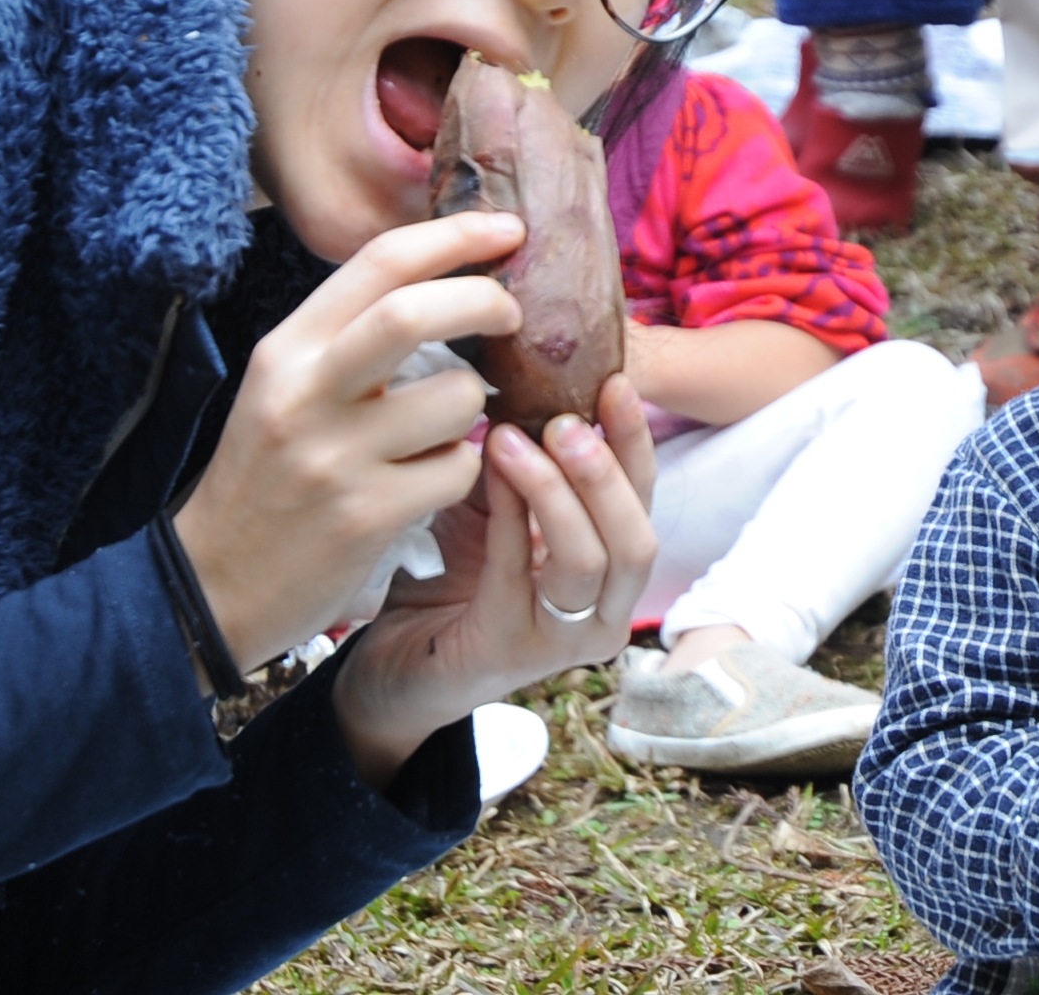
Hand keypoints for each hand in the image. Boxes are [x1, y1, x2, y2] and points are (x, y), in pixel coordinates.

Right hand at [172, 211, 520, 671]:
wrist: (211, 584)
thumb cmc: (267, 476)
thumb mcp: (288, 388)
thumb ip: (353, 335)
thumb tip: (449, 278)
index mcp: (287, 349)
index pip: (379, 262)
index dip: (456, 235)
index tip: (507, 228)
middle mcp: (304, 392)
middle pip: (414, 312)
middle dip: (484, 300)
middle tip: (513, 312)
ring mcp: (333, 455)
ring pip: (455, 398)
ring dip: (472, 409)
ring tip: (442, 431)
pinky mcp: (366, 515)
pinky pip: (458, 468)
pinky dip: (461, 468)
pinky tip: (427, 481)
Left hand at [333, 373, 659, 785]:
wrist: (393, 664)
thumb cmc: (452, 578)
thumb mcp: (498, 506)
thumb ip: (525, 460)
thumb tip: (533, 374)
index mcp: (613, 570)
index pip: (645, 500)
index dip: (634, 440)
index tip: (615, 381)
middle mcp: (604, 614)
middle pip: (637, 538)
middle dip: (608, 472)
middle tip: (567, 418)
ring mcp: (563, 642)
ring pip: (592, 561)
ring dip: (557, 491)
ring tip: (516, 438)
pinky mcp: (511, 652)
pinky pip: (519, 575)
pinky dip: (509, 517)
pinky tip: (487, 471)